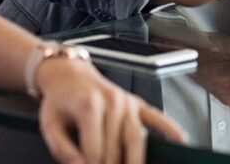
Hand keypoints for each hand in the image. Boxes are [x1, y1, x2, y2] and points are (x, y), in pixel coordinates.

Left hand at [36, 56, 186, 163]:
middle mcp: (113, 103)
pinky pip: (157, 117)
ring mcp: (128, 102)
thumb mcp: (49, 124)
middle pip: (116, 149)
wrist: (70, 74)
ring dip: (137, 161)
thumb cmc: (60, 100)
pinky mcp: (137, 103)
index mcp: (89, 106)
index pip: (94, 150)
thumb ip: (62, 149)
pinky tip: (180, 140)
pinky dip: (170, 129)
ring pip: (138, 138)